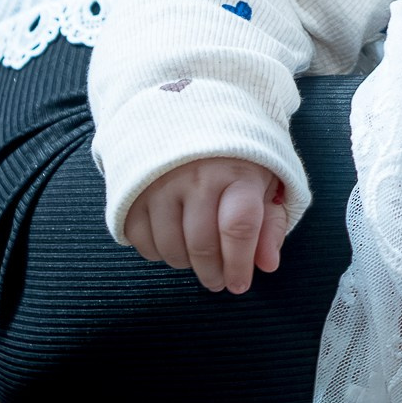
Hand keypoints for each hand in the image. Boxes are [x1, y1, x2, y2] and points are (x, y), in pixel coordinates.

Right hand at [122, 157, 288, 293]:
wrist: (188, 117)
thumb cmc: (237, 158)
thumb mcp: (266, 181)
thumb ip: (270, 224)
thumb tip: (267, 265)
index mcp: (238, 171)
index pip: (238, 227)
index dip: (239, 264)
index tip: (240, 284)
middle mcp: (196, 176)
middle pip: (202, 245)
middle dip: (213, 273)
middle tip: (219, 281)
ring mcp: (159, 183)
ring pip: (170, 248)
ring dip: (187, 264)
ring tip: (199, 258)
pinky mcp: (131, 191)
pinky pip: (141, 241)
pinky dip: (158, 253)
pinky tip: (174, 242)